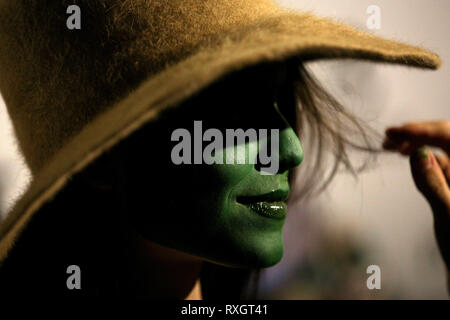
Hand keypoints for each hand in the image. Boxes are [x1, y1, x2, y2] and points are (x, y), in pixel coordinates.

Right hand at [383, 121, 449, 291]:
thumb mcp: (448, 215)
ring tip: (390, 145)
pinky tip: (405, 155)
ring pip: (438, 150)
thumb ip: (434, 184)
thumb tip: (419, 154)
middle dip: (417, 134)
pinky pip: (436, 163)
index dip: (424, 130)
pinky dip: (419, 157)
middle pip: (445, 138)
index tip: (397, 131)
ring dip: (414, 143)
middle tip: (388, 136)